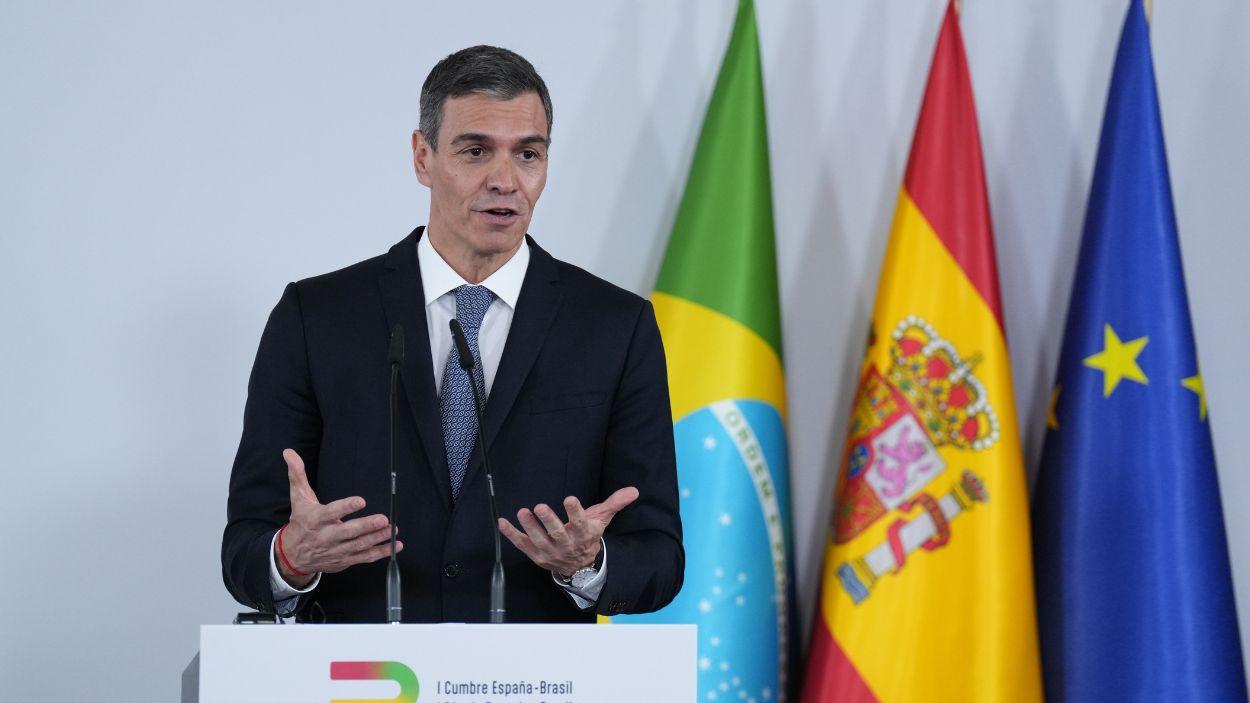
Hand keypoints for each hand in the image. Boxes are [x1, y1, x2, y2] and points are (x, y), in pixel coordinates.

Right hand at [275, 448, 402, 586]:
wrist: (292, 555)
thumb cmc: (301, 522)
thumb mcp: (298, 498)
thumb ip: (297, 474)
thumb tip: (289, 453)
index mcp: (315, 519)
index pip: (331, 512)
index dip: (345, 507)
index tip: (360, 501)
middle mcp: (326, 536)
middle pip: (347, 532)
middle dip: (365, 526)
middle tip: (382, 519)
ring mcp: (336, 550)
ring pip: (358, 545)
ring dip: (377, 538)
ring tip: (392, 529)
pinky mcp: (344, 560)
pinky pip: (364, 557)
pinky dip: (380, 552)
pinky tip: (395, 545)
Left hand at [498, 487, 638, 578]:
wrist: (581, 567)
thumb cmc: (589, 536)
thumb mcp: (602, 519)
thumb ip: (615, 503)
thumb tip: (633, 490)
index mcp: (584, 534)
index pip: (580, 523)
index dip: (575, 512)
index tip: (570, 499)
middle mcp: (567, 545)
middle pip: (558, 533)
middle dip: (549, 521)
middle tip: (540, 506)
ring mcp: (550, 552)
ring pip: (539, 540)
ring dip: (529, 526)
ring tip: (523, 512)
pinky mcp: (536, 555)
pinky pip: (522, 545)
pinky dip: (512, 535)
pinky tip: (503, 523)